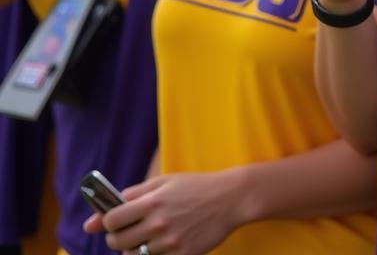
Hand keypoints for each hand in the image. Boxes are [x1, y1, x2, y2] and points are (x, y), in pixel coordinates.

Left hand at [82, 171, 243, 254]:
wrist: (230, 199)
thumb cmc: (195, 187)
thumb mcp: (165, 181)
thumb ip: (131, 196)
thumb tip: (93, 220)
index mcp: (152, 201)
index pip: (111, 220)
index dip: (108, 221)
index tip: (117, 220)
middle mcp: (158, 223)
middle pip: (117, 241)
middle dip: (119, 237)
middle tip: (132, 230)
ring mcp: (169, 242)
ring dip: (136, 248)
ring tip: (151, 236)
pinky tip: (164, 244)